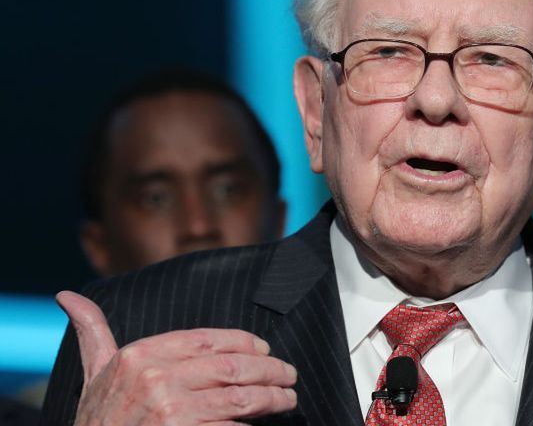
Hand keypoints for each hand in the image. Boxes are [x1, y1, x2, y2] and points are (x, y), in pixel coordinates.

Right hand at [57, 291, 297, 424]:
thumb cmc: (97, 421)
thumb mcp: (92, 375)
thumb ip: (92, 333)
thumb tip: (68, 296)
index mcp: (139, 356)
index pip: (208, 340)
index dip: (244, 344)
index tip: (265, 350)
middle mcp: (157, 380)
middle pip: (233, 368)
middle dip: (270, 371)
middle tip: (289, 375)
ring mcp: (172, 412)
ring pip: (241, 399)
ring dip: (273, 399)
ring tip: (287, 399)